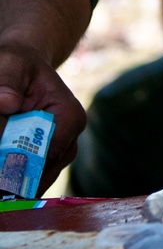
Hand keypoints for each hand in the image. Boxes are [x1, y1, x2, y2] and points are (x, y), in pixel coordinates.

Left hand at [0, 43, 85, 191]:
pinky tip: (1, 170)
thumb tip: (6, 103)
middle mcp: (68, 143)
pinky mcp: (39, 165)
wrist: (21, 72)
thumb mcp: (11, 65)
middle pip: (36, 175)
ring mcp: (55, 157)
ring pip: (28, 183)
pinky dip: (8, 174)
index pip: (46, 154)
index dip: (16, 163)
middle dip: (10, 173)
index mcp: (70, 117)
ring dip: (8, 177)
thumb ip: (7, 83)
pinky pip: (22, 179)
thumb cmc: (18, 65)